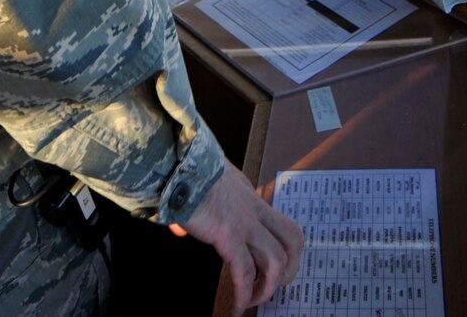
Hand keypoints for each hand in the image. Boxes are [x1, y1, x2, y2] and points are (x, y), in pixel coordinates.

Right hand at [167, 159, 304, 309]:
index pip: (274, 222)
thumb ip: (194, 209)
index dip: (276, 247)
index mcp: (247, 193)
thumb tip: (179, 229)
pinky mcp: (229, 234)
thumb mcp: (196, 186)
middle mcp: (252, 206)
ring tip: (252, 301)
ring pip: (276, 259)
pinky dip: (243, 294)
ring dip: (268, 286)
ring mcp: (244, 221)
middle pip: (292, 238)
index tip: (265, 267)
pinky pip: (244, 272)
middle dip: (289, 266)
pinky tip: (237, 307)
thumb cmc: (181, 172)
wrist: (174, 164)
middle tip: (273, 285)